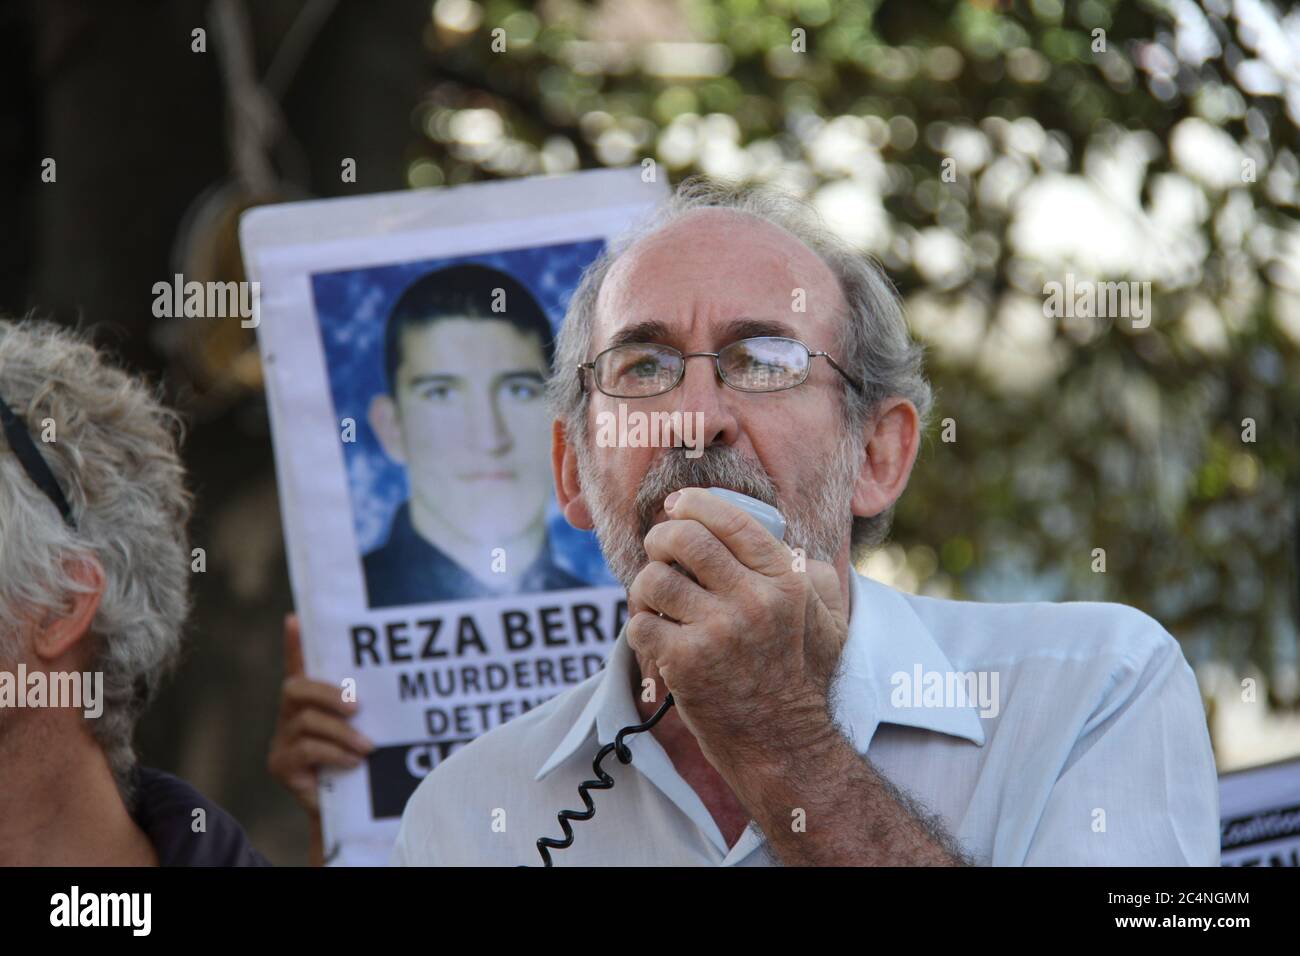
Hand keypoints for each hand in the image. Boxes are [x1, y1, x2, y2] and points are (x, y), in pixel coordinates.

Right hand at [267, 614, 373, 814]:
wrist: (349, 810)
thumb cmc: (364, 762)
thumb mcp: (367, 727)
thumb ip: (368, 704)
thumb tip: (400, 678)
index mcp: (311, 700)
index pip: (300, 665)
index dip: (296, 644)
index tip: (295, 618)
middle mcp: (290, 714)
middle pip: (294, 688)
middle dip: (327, 693)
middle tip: (357, 706)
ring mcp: (282, 739)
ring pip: (305, 721)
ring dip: (341, 732)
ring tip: (367, 747)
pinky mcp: (281, 764)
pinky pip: (305, 749)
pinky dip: (334, 753)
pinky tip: (354, 762)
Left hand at [625, 487, 848, 776]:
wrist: (783, 742)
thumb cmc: (803, 678)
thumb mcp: (829, 620)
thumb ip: (817, 575)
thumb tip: (791, 540)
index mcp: (786, 581)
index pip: (732, 520)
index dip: (695, 504)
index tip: (678, 505)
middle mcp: (754, 600)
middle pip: (685, 539)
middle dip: (661, 537)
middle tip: (659, 549)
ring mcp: (718, 631)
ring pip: (654, 579)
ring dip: (646, 585)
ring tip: (655, 599)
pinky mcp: (686, 662)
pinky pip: (640, 623)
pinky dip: (640, 626)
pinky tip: (655, 635)